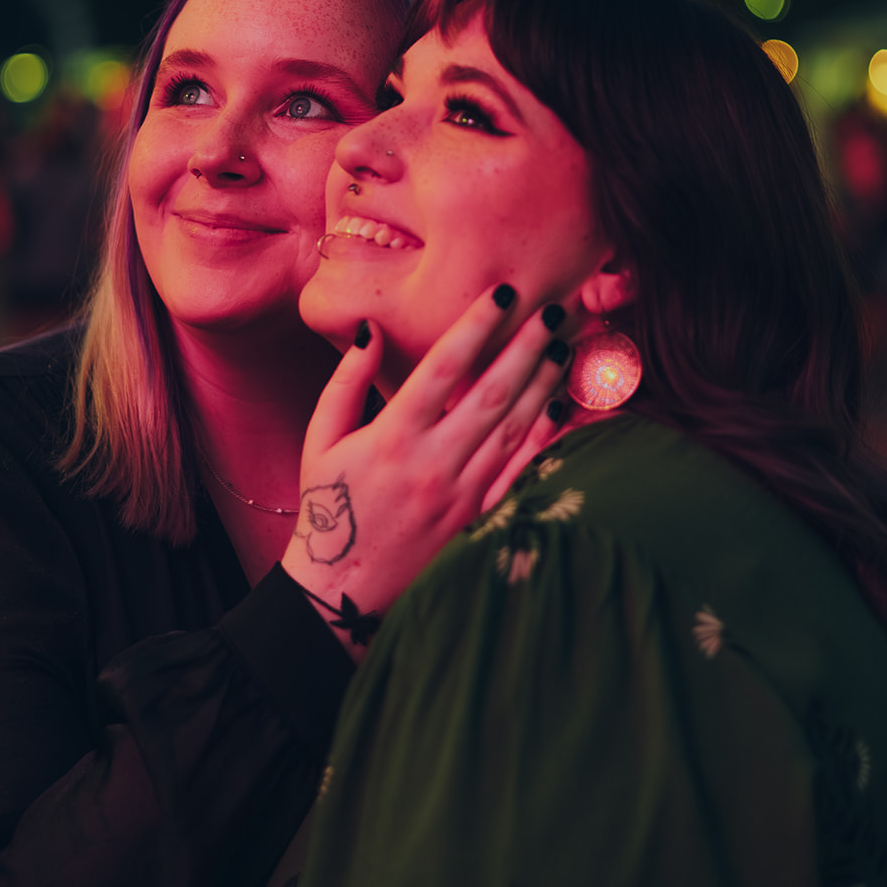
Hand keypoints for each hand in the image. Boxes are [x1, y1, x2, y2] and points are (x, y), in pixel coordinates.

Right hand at [280, 285, 568, 653]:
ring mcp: (462, 495)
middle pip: (492, 392)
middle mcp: (433, 464)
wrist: (343, 593)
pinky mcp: (480, 519)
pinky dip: (546, 436)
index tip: (504, 292)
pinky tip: (561, 404)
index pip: (444, 368)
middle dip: (527, 345)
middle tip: (554, 307)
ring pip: (515, 428)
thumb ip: (347, 382)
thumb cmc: (330, 508)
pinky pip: (522, 470)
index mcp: (392, 438)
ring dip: (543, 381)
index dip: (476, 325)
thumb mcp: (322, 440)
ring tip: (564, 342)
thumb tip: (370, 329)